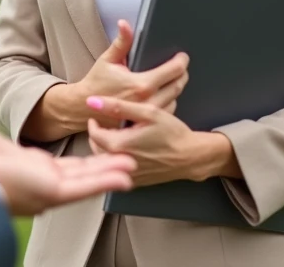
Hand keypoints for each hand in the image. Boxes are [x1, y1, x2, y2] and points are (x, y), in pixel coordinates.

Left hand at [0, 55, 136, 216]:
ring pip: (87, 180)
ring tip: (133, 164)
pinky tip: (126, 178)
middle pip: (79, 172)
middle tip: (126, 155)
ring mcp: (45, 186)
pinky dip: (105, 183)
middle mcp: (36, 177)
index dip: (76, 154)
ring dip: (110, 171)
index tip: (94, 139)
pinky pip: (84, 188)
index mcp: (22, 163)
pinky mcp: (50, 191)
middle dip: (102, 164)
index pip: (56, 161)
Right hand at [76, 20, 189, 119]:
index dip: (182, 61)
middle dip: (183, 74)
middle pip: (178, 85)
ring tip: (174, 79)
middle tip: (182, 67)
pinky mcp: (145, 122)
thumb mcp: (108, 60)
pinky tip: (165, 95)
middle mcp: (149, 101)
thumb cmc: (96, 83)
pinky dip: (169, 102)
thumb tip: (124, 24)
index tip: (182, 57)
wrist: (83, 108)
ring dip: (177, 88)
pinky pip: (166, 112)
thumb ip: (121, 42)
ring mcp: (148, 114)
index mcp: (142, 84)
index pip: (174, 71)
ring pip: (175, 100)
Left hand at [84, 95, 205, 186]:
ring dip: (105, 148)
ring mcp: (127, 175)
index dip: (94, 123)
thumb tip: (92, 101)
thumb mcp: (148, 112)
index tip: (97, 116)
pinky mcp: (136, 181)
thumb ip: (119, 106)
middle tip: (105, 124)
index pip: (94, 134)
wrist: (191, 156)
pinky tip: (128, 149)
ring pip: (106, 161)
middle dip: (98, 136)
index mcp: (119, 145)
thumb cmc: (172, 133)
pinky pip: (118, 170)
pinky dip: (117, 159)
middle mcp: (120, 163)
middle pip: (96, 148)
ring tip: (115, 135)